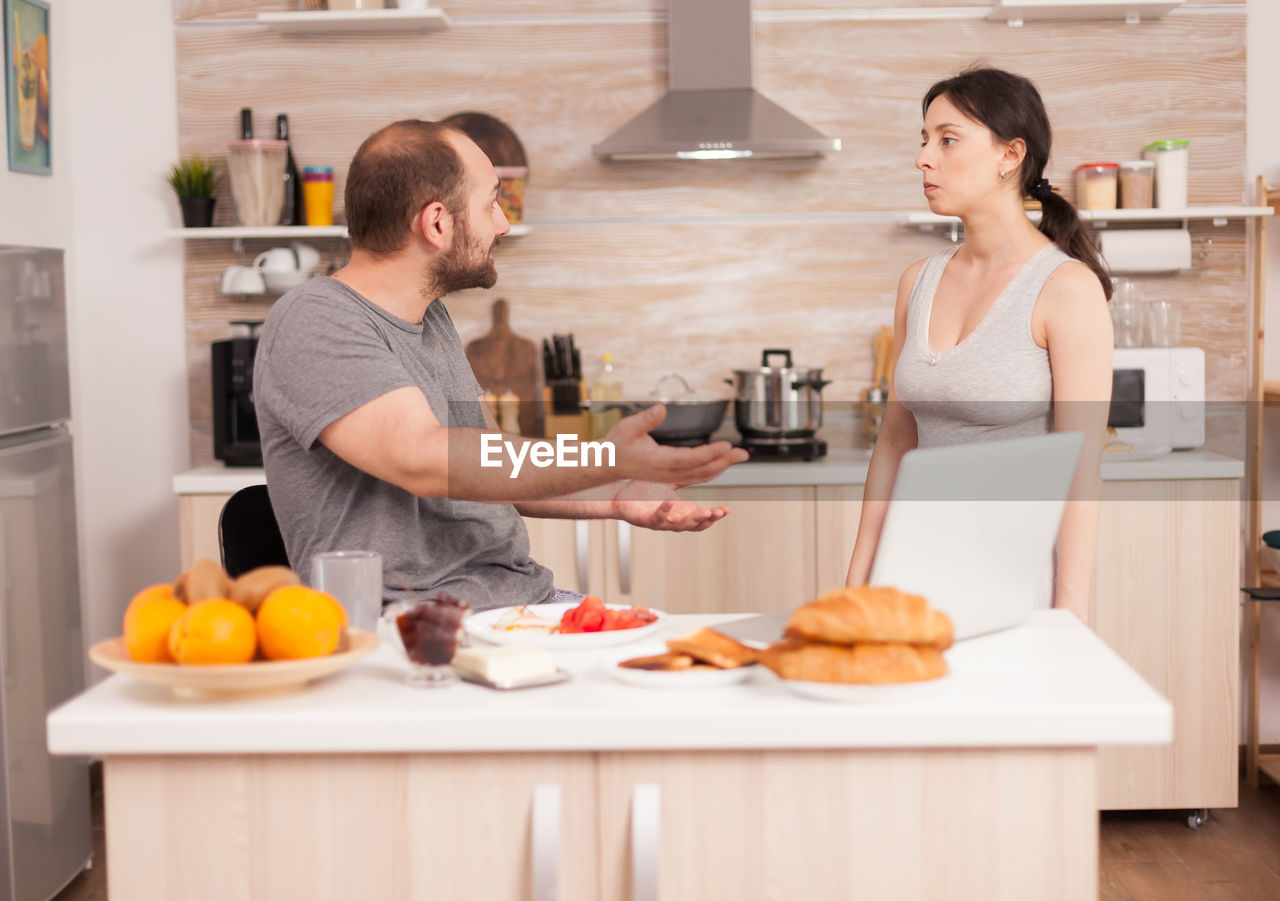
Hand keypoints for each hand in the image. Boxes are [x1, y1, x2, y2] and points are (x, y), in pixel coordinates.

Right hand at [606, 405, 746, 486]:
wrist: (607, 464)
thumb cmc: (616, 445)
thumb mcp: (627, 427)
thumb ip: (646, 419)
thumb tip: (661, 408)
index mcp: (658, 462)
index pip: (690, 459)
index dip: (710, 453)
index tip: (726, 445)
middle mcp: (666, 472)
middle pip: (701, 470)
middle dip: (724, 461)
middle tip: (743, 453)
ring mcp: (668, 477)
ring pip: (701, 475)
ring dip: (722, 466)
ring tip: (738, 456)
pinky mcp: (670, 476)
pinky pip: (695, 476)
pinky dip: (711, 469)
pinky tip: (721, 463)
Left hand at [610, 480, 729, 531]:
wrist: (619, 498)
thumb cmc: (644, 493)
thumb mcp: (669, 481)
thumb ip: (687, 475)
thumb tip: (706, 463)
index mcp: (681, 511)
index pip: (703, 517)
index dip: (716, 516)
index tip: (727, 510)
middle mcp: (673, 519)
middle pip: (695, 524)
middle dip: (708, 519)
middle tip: (718, 513)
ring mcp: (660, 521)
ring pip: (679, 525)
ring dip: (692, 520)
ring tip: (703, 512)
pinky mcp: (645, 520)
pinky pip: (657, 518)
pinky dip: (664, 511)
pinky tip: (670, 502)